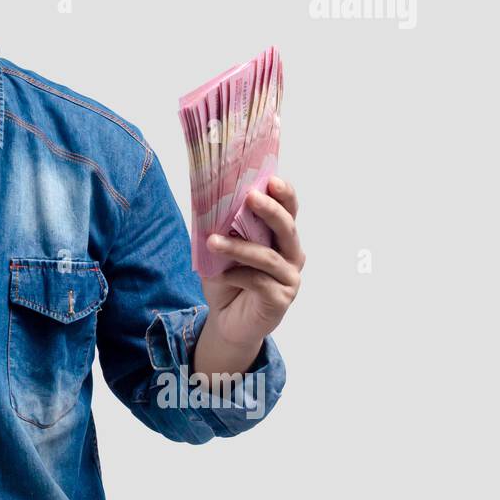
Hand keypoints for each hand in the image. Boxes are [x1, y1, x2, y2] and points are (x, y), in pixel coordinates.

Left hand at [198, 175, 304, 347]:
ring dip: (238, 247)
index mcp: (280, 236)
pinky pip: (260, 282)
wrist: (227, 319)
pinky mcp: (281, 299)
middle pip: (287, 228)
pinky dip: (237, 275)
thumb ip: (222, 228)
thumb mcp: (220, 250)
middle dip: (270, 210)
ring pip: (267, 256)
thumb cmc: (227, 280)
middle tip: (250, 197)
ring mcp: (289, 278)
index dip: (285, 194)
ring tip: (212, 242)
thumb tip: (208, 202)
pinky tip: (221, 275)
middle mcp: (291, 254)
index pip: (288, 210)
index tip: (272, 180)